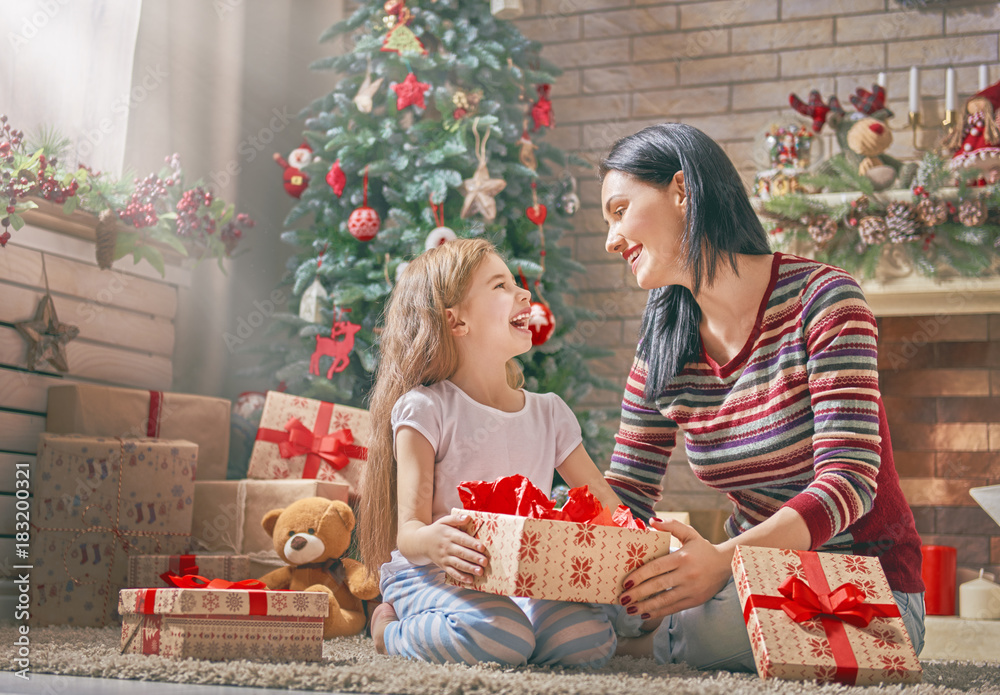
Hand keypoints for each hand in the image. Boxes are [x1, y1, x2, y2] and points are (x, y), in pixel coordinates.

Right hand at [419, 513, 487, 584]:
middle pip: (462, 553)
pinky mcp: (443, 566)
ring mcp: (444, 558)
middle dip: (474, 558)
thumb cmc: (437, 530)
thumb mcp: (443, 521)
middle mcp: (447, 547)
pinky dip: (460, 577)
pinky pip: (452, 572)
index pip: (462, 539)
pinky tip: (470, 580)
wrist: (420, 542)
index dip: (472, 543)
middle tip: (485, 562)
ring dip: (469, 568)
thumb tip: (468, 517)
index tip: (482, 547)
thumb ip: (455, 518)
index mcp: (449, 535)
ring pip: (458, 564)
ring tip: (480, 571)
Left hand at [618, 518, 732, 620]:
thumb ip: (671, 525)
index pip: (656, 568)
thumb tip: (651, 521)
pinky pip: (673, 608)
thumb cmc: (703, 548)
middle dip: (638, 594)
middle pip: (657, 586)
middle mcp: (686, 575)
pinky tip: (645, 615)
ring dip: (645, 607)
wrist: (726, 564)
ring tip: (629, 610)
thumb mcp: (689, 533)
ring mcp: (691, 589)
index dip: (640, 576)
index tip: (626, 582)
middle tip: (622, 599)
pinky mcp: (694, 601)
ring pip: (664, 600)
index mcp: (682, 558)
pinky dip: (658, 613)